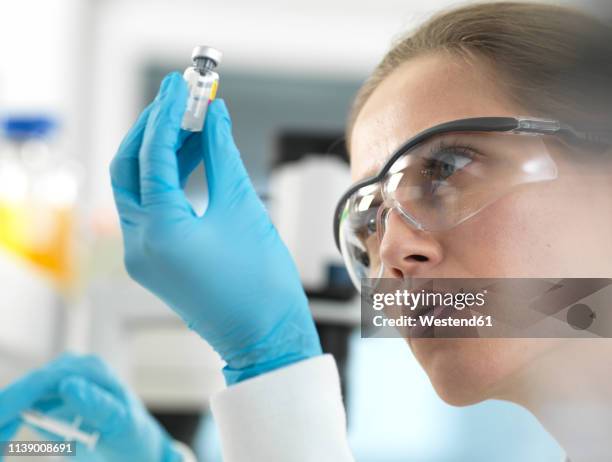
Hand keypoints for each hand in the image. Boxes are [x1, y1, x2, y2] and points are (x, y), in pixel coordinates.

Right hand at [0, 354, 182, 461]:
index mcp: (90, 371)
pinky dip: (10, 426)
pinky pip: (23, 411)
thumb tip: (68, 384)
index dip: (13, 400)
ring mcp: (60, 383)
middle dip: (4, 413)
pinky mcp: (51, 399)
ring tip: (2, 448)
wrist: (137, 447)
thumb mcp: (122, 424)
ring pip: (20, 400)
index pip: (42, 381)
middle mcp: (72, 370)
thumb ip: (98, 406)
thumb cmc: (133, 434)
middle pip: (25, 389)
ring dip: (6, 421)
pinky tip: (5, 444)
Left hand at [110, 72, 321, 383]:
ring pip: (136, 187)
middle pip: (129, 168)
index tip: (181, 85)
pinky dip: (165, 179)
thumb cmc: (261, 281)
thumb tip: (213, 115)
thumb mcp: (242, 208)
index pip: (152, 156)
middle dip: (152, 128)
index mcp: (160, 232)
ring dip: (160, 152)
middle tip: (179, 99)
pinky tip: (190, 156)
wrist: (264, 336)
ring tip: (192, 122)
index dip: (167, 114)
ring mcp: (141, 255)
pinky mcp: (152, 260)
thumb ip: (221, 154)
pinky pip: (149, 208)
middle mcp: (138, 244)